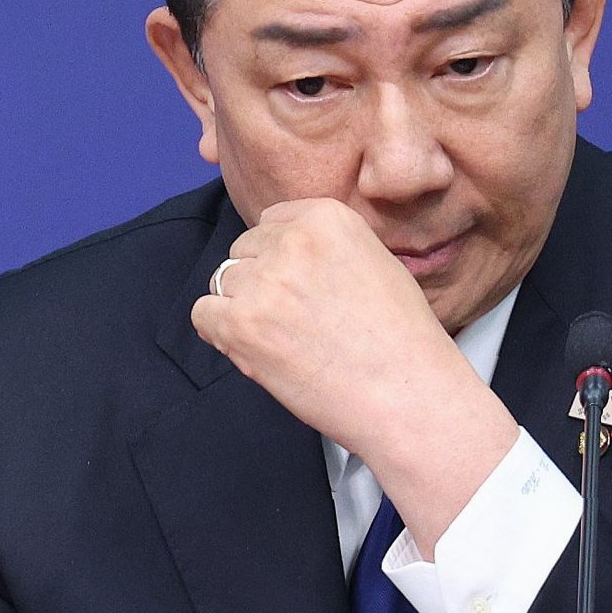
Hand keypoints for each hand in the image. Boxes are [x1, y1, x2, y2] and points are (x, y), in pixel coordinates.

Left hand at [192, 198, 517, 552]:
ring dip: (242, 308)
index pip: (272, 221)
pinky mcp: (243, 325)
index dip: (279, 256)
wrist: (408, 394)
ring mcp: (265, 282)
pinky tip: (256, 350)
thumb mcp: (375, 261)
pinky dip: (220, 333)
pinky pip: (204, 314)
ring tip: (281, 339)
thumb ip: (325, 247)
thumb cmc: (401, 339)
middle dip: (259, 280)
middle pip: (244, 250)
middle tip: (292, 319)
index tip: (297, 285)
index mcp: (328, 218)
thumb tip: (280, 253)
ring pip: (222, 281)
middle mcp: (292, 241)